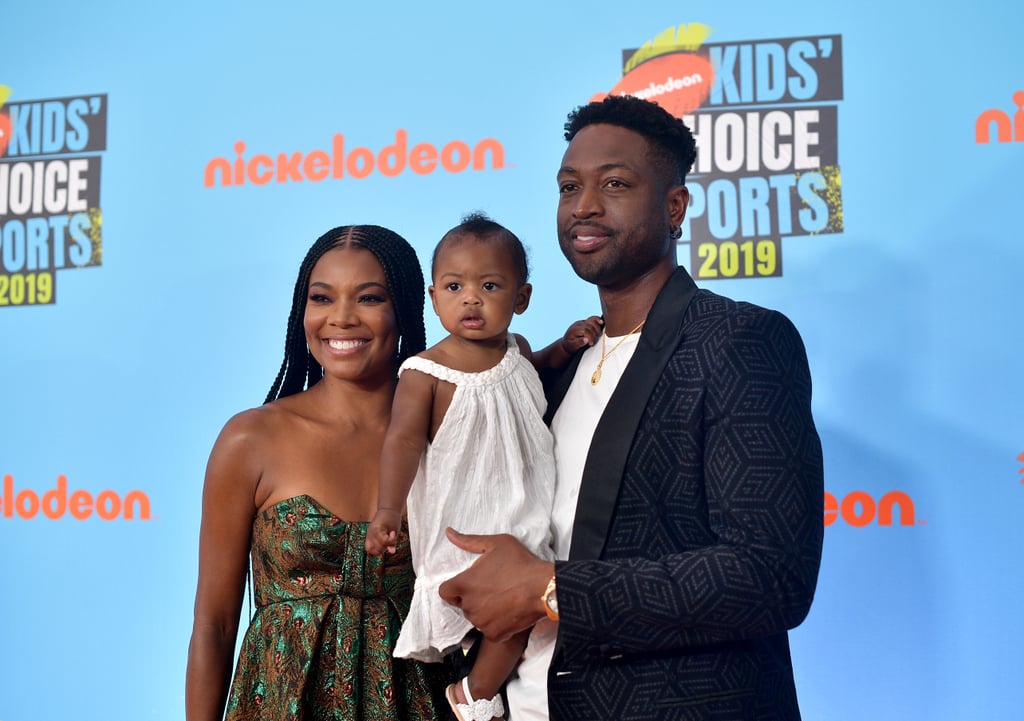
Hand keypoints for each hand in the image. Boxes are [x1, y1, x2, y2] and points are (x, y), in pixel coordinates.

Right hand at [365, 509, 400, 555]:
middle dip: (384, 547)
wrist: (387, 510)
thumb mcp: (395, 529)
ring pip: (369, 549)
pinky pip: (369, 547)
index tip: (393, 533)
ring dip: (378, 550)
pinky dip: (375, 549)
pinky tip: (381, 547)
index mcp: (377, 528)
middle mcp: (370, 532)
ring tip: (385, 544)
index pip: (383, 541)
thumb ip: (393, 541)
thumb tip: (392, 552)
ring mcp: (368, 535)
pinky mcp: (368, 537)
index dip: (390, 540)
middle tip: (389, 540)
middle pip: (375, 547)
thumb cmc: (392, 518)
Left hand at [438, 529, 552, 641]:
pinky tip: (508, 612)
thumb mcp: (496, 543)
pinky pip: (489, 630)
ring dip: (484, 611)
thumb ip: (469, 541)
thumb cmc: (520, 563)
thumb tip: (449, 533)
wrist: (544, 587)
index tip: (468, 584)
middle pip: (463, 604)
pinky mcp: (494, 634)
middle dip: (473, 597)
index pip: (445, 591)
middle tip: (493, 588)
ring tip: (502, 599)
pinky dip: (496, 624)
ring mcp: (481, 622)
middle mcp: (469, 605)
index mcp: (465, 584)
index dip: (454, 588)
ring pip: (476, 617)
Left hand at [561, 316, 603, 353]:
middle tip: (593, 342)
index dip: (590, 337)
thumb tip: (586, 340)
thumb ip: (578, 343)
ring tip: (596, 337)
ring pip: (593, 321)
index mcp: (574, 329)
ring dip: (597, 329)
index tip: (591, 344)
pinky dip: (598, 320)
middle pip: (590, 326)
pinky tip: (601, 322)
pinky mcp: (585, 322)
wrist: (567, 342)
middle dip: (594, 335)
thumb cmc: (570, 345)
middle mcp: (578, 324)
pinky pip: (593, 318)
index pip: (585, 331)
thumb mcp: (572, 346)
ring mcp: (582, 322)